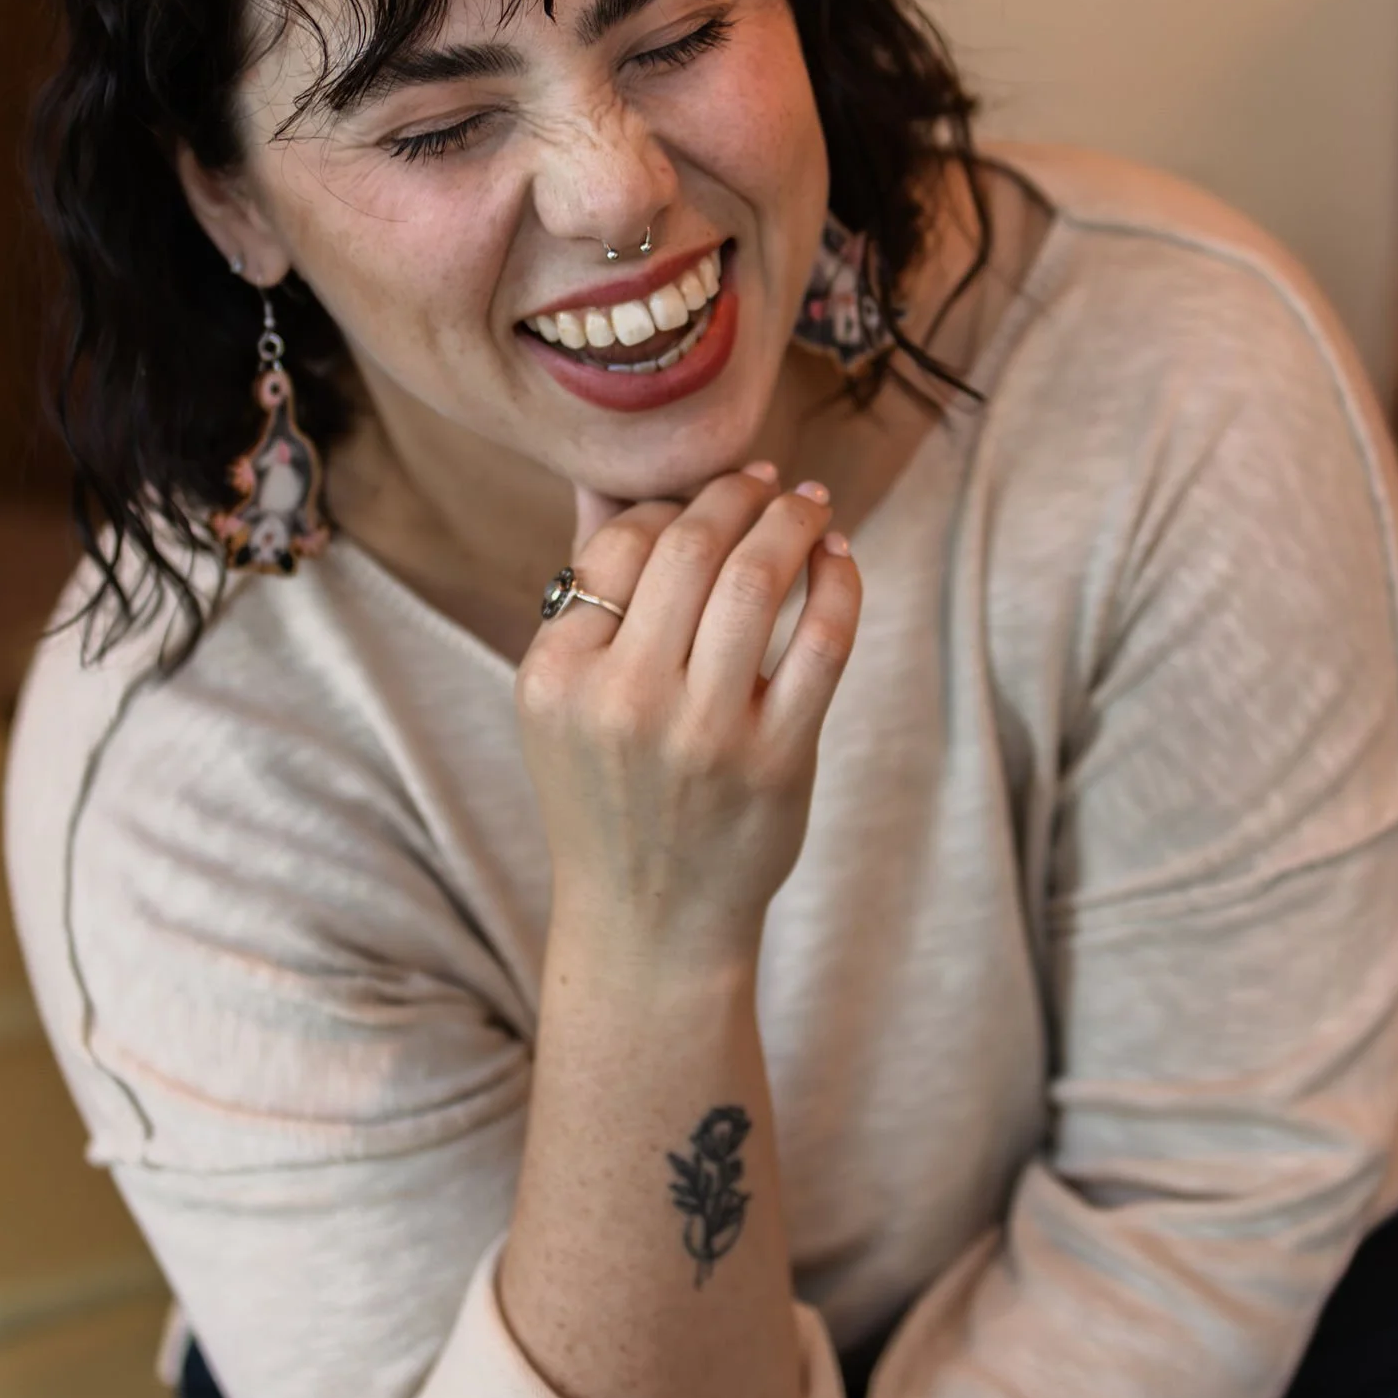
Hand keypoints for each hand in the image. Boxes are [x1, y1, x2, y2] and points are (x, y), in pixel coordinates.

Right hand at [516, 464, 858, 958]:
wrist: (648, 921)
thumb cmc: (607, 793)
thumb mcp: (566, 699)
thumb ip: (586, 590)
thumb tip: (608, 476)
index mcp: (557, 676)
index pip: (621, 546)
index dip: (671, 504)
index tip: (705, 493)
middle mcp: (623, 700)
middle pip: (691, 548)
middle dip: (736, 495)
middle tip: (765, 478)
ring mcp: (703, 732)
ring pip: (757, 580)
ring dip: (793, 523)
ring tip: (809, 505)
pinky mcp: (776, 761)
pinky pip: (822, 641)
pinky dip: (840, 584)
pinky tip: (839, 559)